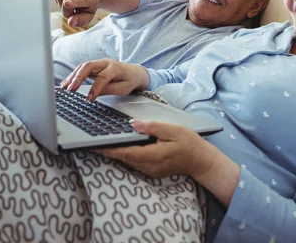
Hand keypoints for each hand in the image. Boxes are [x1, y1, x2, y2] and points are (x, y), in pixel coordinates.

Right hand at [53, 0, 101, 26]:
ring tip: (71, 4)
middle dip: (66, 12)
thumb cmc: (89, 5)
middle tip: (73, 11)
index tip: (66, 4)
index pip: (81, 0)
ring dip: (62, 5)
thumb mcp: (89, 15)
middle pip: (65, 3)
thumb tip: (70, 23)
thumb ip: (80, 21)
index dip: (73, 2)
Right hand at [60, 58, 149, 99]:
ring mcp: (99, 63)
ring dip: (72, 76)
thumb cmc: (129, 80)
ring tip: (64, 87)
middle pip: (89, 66)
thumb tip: (94, 94)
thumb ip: (109, 90)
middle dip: (78, 77)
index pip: (102, 77)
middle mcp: (105, 63)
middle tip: (70, 89)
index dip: (95, 88)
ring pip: (83, 66)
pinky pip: (82, 70)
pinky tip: (66, 83)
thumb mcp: (123, 88)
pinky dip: (73, 76)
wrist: (134, 72)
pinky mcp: (94, 67)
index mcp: (115, 67)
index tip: (88, 99)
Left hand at [98, 120, 216, 178]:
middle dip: (109, 151)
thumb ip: (152, 127)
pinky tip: (123, 147)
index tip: (95, 146)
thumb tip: (133, 124)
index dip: (109, 150)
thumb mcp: (172, 129)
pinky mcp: (153, 171)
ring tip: (104, 144)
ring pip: (129, 162)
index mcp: (153, 155)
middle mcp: (149, 166)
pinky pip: (135, 164)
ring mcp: (151, 171)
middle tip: (95, 142)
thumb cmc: (188, 142)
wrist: (201, 160)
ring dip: (117, 154)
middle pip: (124, 159)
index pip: (125, 153)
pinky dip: (127, 156)